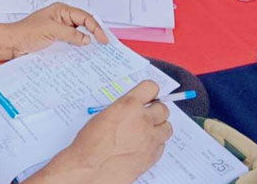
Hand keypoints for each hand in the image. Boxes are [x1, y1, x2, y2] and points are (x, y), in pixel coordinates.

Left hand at [6, 2, 108, 58]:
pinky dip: (77, 48)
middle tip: (104, 45)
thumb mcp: (51, 31)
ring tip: (96, 52)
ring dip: (86, 42)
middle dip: (93, 33)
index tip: (102, 39)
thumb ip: (70, 34)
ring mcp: (59, 30)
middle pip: (83, 25)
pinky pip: (70, 43)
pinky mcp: (56, 40)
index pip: (84, 17)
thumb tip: (86, 39)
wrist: (12, 44)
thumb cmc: (26, 32)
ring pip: (78, 35)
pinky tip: (82, 55)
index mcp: (61, 10)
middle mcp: (62, 18)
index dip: (95, 27)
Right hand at [38, 81, 172, 183]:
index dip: (149, 92)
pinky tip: (142, 146)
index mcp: (129, 106)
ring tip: (145, 132)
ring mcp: (150, 139)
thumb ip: (123, 109)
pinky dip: (155, 144)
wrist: (90, 169)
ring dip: (158, 128)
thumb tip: (132, 108)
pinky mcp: (152, 156)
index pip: (151, 88)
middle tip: (146, 116)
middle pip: (163, 109)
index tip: (147, 97)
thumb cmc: (90, 144)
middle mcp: (143, 120)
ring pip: (167, 128)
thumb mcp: (104, 116)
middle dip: (155, 112)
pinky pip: (162, 146)